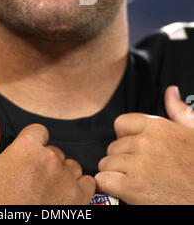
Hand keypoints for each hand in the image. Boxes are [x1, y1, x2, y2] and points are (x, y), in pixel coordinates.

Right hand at [0, 117, 94, 204]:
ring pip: (70, 166)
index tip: (25, 158)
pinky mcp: (79, 198)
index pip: (38, 131)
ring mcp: (66, 178)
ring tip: (45, 192)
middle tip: (30, 181)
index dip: (31, 143)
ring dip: (61, 175)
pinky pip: (87, 182)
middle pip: (53, 150)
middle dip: (44, 162)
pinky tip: (63, 197)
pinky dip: (78, 188)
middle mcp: (50, 158)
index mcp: (26, 147)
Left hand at [95, 86, 193, 203]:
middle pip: (113, 146)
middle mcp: (146, 142)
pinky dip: (109, 187)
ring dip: (115, 174)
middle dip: (121, 159)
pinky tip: (122, 190)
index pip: (121, 123)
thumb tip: (170, 92)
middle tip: (138, 170)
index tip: (135, 149)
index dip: (125, 137)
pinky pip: (103, 180)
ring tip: (132, 181)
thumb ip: (179, 111)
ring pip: (106, 163)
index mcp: (158, 126)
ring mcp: (139, 165)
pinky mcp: (133, 188)